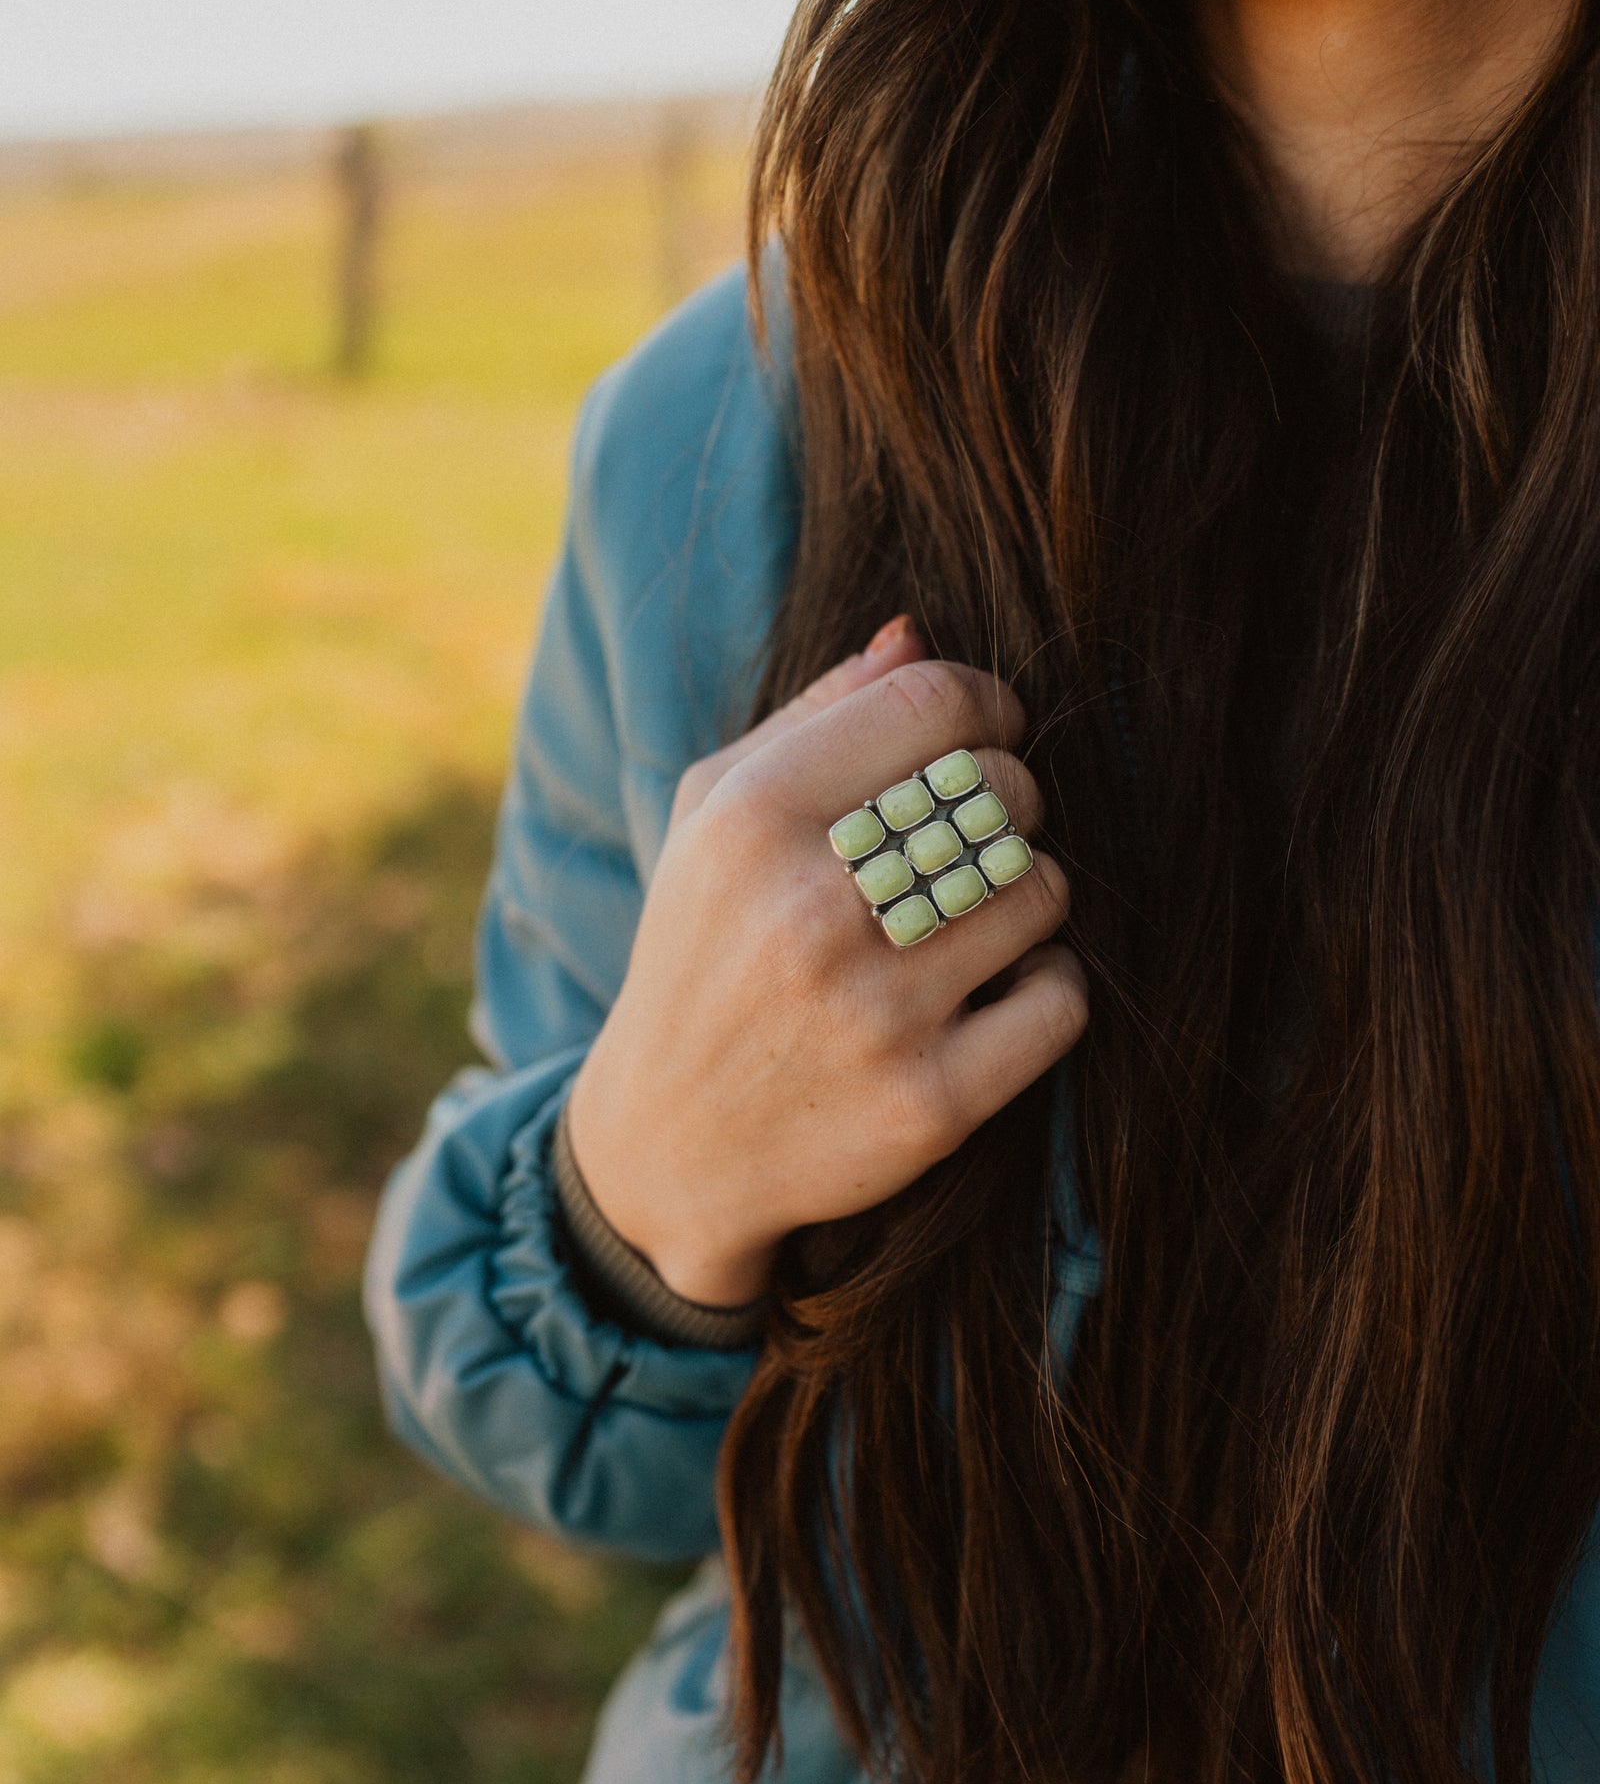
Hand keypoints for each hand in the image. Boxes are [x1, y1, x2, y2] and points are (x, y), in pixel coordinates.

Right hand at [565, 616, 1088, 1307]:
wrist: (669, 1148)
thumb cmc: (703, 955)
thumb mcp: (711, 820)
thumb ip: (812, 719)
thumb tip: (917, 636)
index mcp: (751, 821)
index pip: (935, 701)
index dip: (987, 707)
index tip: (988, 738)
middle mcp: (810, 911)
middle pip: (1001, 792)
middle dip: (1011, 805)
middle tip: (976, 842)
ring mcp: (874, 1014)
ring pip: (1042, 891)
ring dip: (1030, 896)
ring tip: (979, 920)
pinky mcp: (929, 1104)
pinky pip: (1062, 999)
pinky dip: (1049, 987)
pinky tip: (995, 993)